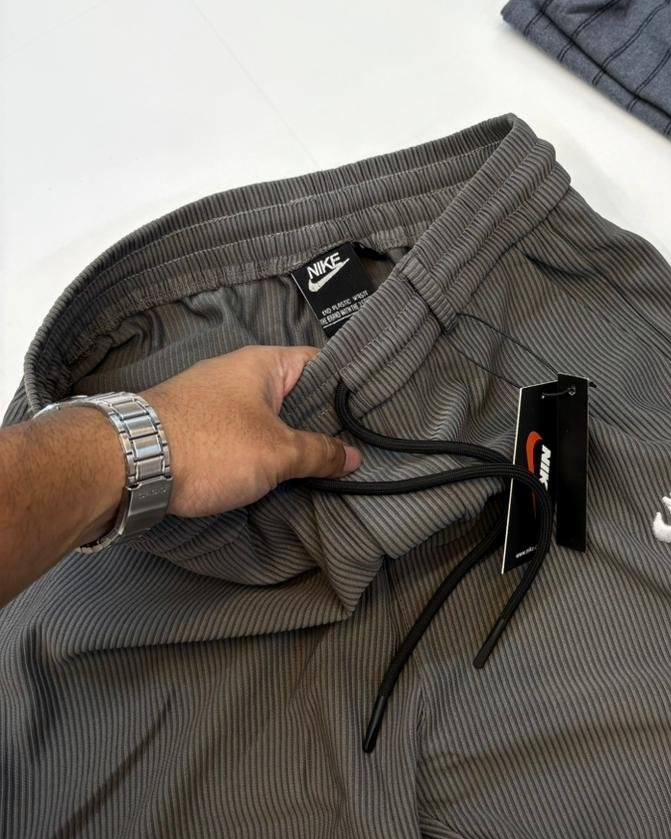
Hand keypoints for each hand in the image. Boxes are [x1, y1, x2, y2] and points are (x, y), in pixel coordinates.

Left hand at [142, 345, 360, 517]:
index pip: (320, 363)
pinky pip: (240, 435)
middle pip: (294, 394)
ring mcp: (212, 400)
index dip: (348, 385)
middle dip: (320, 422)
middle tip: (354, 448)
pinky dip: (259, 452)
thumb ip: (320, 453)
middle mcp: (237, 373)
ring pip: (266, 418)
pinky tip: (275, 475)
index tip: (373, 411)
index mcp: (263, 363)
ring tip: (322, 467)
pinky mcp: (194, 427)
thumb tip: (354, 457)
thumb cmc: (210, 446)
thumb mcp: (277, 453)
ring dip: (288, 441)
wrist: (128, 464)